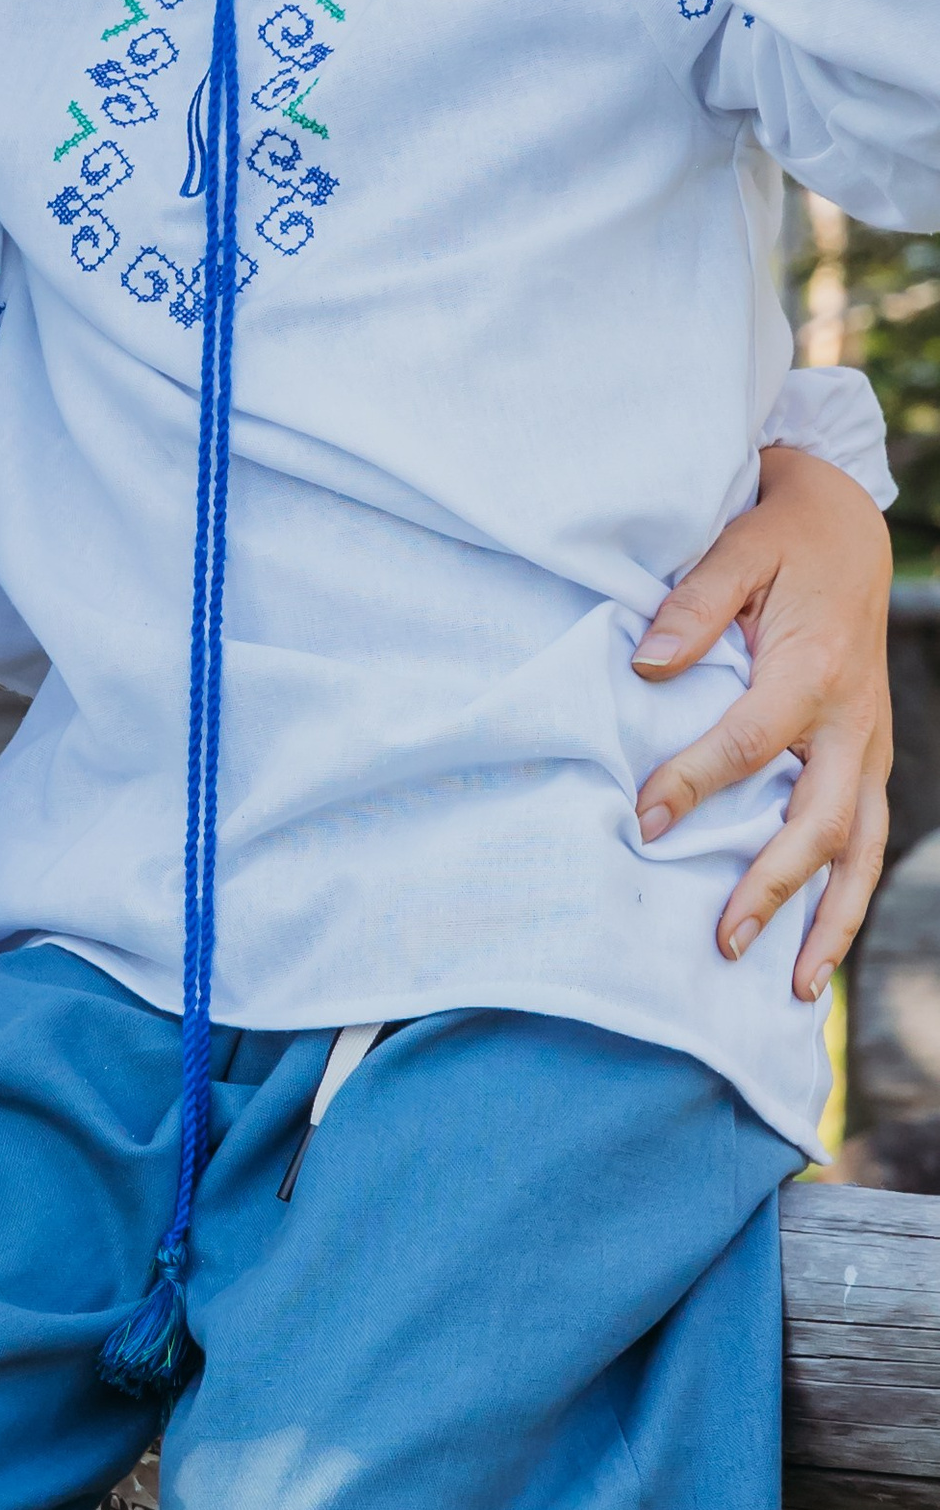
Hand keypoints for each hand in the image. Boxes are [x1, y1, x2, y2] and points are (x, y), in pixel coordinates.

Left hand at [630, 443, 891, 998]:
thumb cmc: (782, 533)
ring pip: (860, 848)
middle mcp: (850, 720)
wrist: (846, 520)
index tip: (641, 821)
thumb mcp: (738, 547)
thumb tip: (647, 665)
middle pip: (818, 821)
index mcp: (812, 669)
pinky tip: (819, 945)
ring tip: (798, 989)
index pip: (749, 744)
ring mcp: (867, 743)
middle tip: (722, 940)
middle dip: (773, 887)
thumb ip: (693, 605)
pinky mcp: (868, 755)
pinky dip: (848, 894)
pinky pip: (867, 837)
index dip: (695, 785)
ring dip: (831, 919)